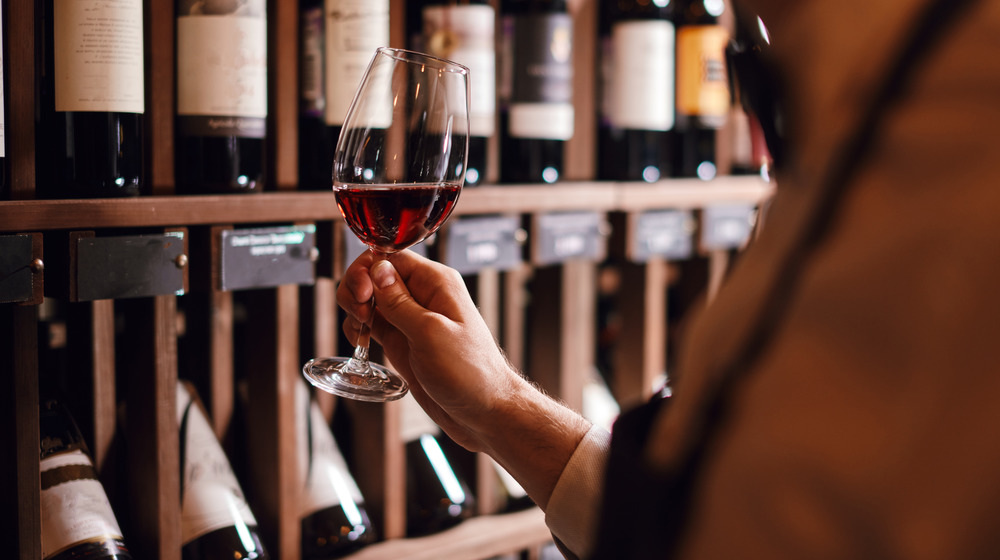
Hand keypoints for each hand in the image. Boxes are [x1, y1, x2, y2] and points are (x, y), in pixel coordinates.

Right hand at [338, 250, 591, 509]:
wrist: (484, 412)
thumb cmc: (470, 374)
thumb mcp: (430, 333)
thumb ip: (399, 302)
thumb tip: (377, 268)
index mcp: (436, 284)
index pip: (391, 257)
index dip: (367, 270)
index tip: (361, 294)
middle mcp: (423, 297)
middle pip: (375, 275)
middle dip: (357, 289)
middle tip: (360, 314)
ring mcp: (411, 320)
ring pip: (370, 299)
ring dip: (355, 309)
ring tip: (359, 331)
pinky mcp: (403, 342)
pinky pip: (372, 324)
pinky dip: (358, 328)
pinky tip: (359, 341)